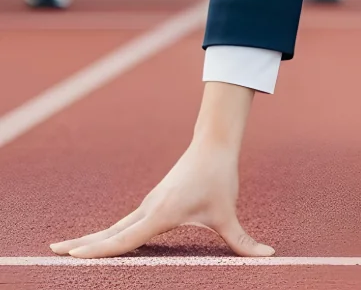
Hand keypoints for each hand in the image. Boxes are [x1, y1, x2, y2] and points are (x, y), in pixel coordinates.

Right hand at [49, 140, 271, 258]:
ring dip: (91, 238)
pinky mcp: (154, 200)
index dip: (98, 250)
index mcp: (160, 214)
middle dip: (82, 245)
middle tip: (53, 253)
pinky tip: (101, 239)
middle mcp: (149, 208)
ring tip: (67, 249)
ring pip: (115, 226)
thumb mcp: (229, 213)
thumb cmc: (219, 177)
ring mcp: (149, 203)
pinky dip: (108, 232)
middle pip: (110, 232)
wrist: (215, 143)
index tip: (73, 257)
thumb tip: (269, 255)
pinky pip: (126, 221)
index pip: (123, 239)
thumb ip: (244, 241)